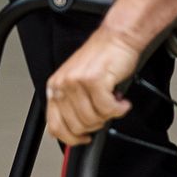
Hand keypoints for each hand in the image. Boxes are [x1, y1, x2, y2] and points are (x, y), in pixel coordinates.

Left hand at [44, 30, 144, 146]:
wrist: (118, 37)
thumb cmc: (102, 58)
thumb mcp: (78, 82)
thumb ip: (71, 105)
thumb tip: (70, 131)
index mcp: (55, 86)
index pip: (55, 126)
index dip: (71, 138)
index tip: (84, 138)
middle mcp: (63, 84)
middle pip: (77, 125)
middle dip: (96, 124)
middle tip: (106, 112)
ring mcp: (76, 82)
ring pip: (92, 118)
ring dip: (109, 115)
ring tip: (114, 102)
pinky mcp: (94, 80)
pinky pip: (107, 109)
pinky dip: (119, 109)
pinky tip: (121, 101)